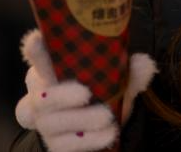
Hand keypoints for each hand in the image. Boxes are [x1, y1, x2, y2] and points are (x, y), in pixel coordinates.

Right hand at [15, 30, 156, 151]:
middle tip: (86, 94)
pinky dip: (89, 140)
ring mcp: (45, 123)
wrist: (101, 129)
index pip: (38, 58)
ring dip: (82, 119)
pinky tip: (109, 134)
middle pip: (41, 96)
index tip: (37, 39)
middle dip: (62, 95)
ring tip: (107, 116)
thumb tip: (145, 63)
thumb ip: (130, 71)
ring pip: (52, 123)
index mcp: (53, 71)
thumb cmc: (102, 93)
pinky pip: (65, 145)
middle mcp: (41, 96)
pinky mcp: (54, 145)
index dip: (35, 50)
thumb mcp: (117, 80)